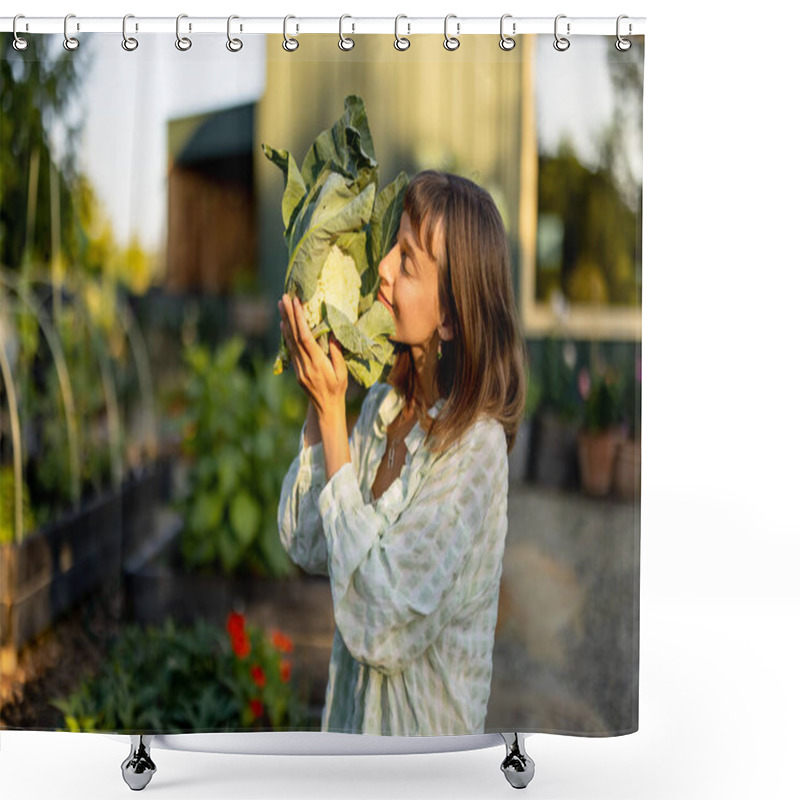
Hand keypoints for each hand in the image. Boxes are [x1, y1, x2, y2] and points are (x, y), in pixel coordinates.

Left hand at [278, 294, 347, 421]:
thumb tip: (334, 334)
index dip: (300, 320)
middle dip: (289, 315)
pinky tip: (283, 324)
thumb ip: (337, 354)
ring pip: (289, 341)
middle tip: (284, 297)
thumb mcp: (342, 373)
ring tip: (280, 305)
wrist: (326, 408)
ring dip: (285, 322)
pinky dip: (286, 335)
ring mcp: (298, 368)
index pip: (306, 338)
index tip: (297, 303)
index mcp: (317, 364)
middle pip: (294, 336)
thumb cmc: (338, 389)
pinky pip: (289, 349)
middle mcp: (304, 365)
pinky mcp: (295, 370)